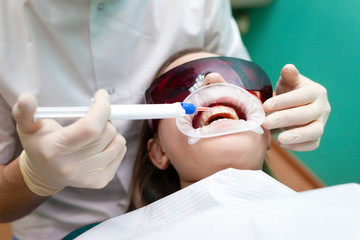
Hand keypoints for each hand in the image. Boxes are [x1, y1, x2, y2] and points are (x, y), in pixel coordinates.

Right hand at [12, 90, 126, 195]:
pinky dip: (115, 142)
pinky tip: (100, 144)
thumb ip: (25, 111)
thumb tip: (26, 98)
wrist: (45, 173)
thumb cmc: (40, 143)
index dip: (102, 108)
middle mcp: (72, 167)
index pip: (90, 127)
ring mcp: (88, 177)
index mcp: (54, 150)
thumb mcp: (27, 126)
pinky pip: (121, 152)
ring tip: (95, 132)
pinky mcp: (101, 181)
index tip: (100, 95)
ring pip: (118, 142)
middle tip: (93, 117)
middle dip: (104, 117)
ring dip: (111, 131)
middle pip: (107, 132)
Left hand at [262, 64, 330, 150]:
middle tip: (265, 123)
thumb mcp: (287, 82)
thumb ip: (289, 76)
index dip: (283, 102)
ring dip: (296, 136)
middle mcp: (323, 107)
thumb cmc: (289, 91)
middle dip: (284, 119)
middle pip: (307, 115)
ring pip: (315, 132)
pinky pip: (312, 144)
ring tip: (278, 139)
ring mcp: (322, 123)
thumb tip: (288, 68)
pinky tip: (281, 144)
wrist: (293, 105)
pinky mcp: (317, 137)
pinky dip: (298, 147)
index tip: (265, 107)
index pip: (301, 97)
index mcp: (316, 92)